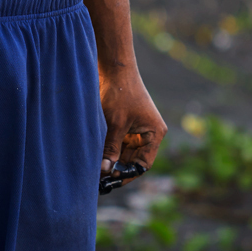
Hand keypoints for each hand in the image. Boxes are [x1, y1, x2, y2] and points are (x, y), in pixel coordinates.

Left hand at [100, 72, 166, 186]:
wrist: (114, 68)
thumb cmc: (120, 93)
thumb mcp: (116, 123)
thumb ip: (111, 147)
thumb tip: (106, 170)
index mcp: (154, 133)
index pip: (143, 163)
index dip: (128, 174)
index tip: (113, 183)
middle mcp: (148, 133)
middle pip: (133, 159)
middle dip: (118, 168)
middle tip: (100, 179)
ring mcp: (136, 128)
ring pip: (124, 151)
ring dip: (112, 159)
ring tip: (97, 169)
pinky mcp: (125, 123)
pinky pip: (118, 141)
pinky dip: (109, 148)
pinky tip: (97, 155)